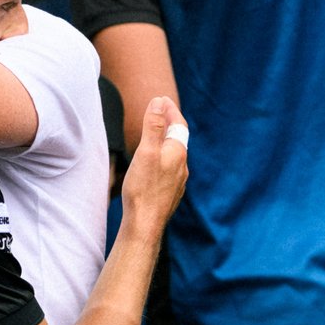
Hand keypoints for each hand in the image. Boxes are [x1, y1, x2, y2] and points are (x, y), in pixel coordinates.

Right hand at [120, 96, 188, 239]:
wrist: (144, 225)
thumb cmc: (143, 188)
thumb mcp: (146, 151)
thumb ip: (153, 125)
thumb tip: (159, 101)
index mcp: (177, 153)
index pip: (178, 124)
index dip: (170, 110)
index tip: (162, 99)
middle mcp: (181, 166)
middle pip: (177, 139)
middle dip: (169, 125)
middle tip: (159, 114)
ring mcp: (177, 182)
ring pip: (173, 157)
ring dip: (166, 144)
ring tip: (155, 138)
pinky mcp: (169, 194)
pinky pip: (169, 171)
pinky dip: (163, 160)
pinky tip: (154, 167)